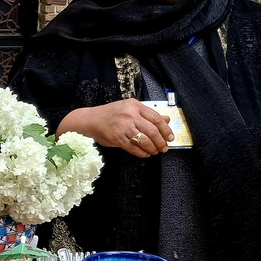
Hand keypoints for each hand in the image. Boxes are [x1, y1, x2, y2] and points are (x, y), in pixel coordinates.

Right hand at [56, 99, 172, 158]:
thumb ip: (147, 114)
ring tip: (155, 151)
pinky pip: (134, 148)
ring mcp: (123, 127)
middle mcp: (130, 115)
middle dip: (161, 141)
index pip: (156, 118)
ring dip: (152, 148)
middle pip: (152, 130)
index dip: (165, 129)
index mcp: (134, 105)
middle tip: (164, 147)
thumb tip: (166, 120)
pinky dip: (142, 153)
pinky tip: (145, 154)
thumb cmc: (110, 114)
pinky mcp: (117, 138)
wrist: (90, 120)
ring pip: (144, 140)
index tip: (170, 137)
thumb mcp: (129, 109)